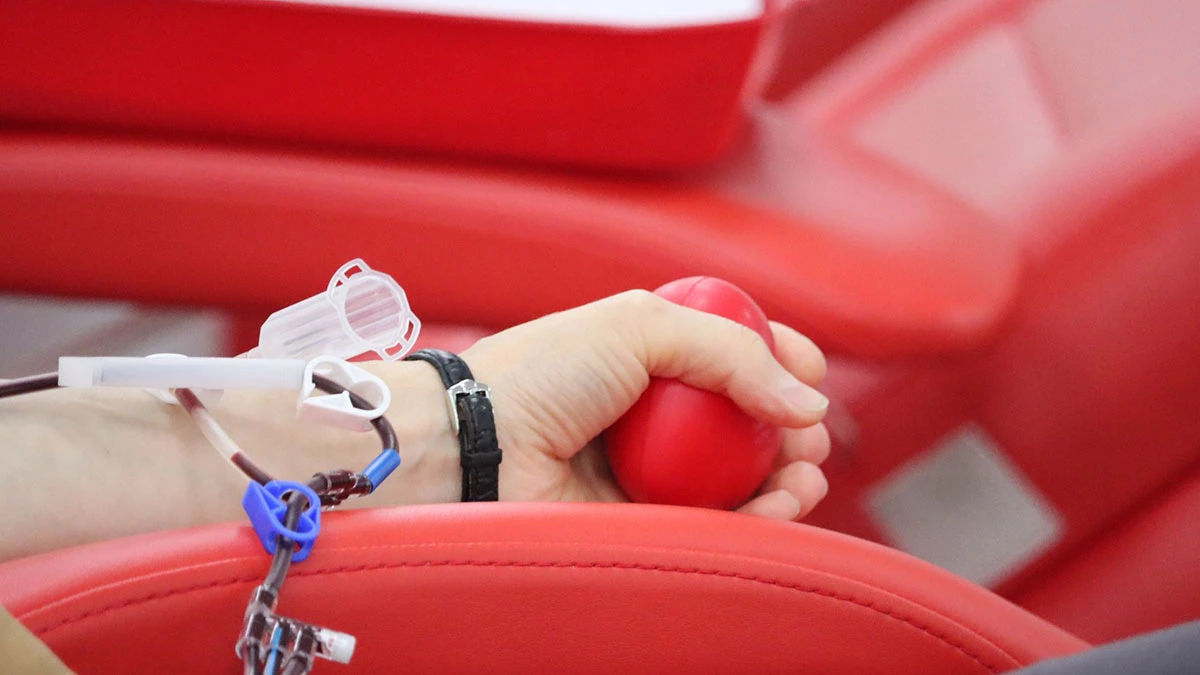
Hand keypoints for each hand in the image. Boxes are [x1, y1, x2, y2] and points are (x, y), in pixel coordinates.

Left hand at [460, 290, 831, 520]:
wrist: (475, 445)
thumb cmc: (541, 373)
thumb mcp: (640, 325)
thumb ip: (732, 351)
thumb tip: (811, 402)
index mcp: (652, 349)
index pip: (737, 351)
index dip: (782, 361)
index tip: (811, 374)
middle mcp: (658, 409)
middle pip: (751, 420)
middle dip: (795, 429)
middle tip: (811, 439)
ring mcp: (654, 466)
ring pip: (745, 476)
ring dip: (791, 476)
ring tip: (803, 476)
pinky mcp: (648, 520)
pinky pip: (719, 521)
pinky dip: (761, 516)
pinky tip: (779, 504)